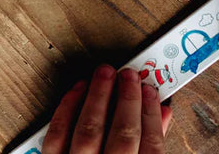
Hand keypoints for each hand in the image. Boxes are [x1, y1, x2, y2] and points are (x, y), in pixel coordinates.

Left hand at [42, 65, 171, 153]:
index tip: (152, 91)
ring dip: (98, 97)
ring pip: (88, 132)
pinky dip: (66, 109)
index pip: (151, 151)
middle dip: (128, 101)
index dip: (152, 117)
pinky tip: (77, 90)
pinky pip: (56, 138)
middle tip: (131, 75)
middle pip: (122, 139)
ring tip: (105, 73)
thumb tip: (162, 116)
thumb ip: (153, 151)